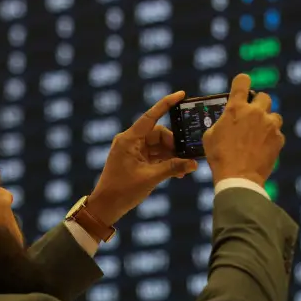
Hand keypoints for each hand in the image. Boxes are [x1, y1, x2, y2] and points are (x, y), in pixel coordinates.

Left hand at [85, 91, 198, 224]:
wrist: (106, 206)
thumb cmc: (122, 191)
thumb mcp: (151, 178)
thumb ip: (173, 168)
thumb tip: (194, 163)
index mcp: (129, 140)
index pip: (151, 116)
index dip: (166, 104)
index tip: (181, 94)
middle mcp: (130, 141)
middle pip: (159, 134)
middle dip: (174, 144)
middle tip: (187, 157)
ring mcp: (132, 150)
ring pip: (158, 145)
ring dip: (171, 155)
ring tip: (184, 168)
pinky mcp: (135, 159)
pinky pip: (155, 155)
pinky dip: (165, 161)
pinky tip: (177, 171)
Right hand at [203, 74, 285, 186]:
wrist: (238, 178)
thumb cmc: (220, 157)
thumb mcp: (210, 135)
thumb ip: (221, 121)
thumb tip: (226, 118)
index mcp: (236, 108)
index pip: (242, 81)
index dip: (242, 81)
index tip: (243, 85)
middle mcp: (255, 112)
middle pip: (264, 96)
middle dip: (258, 104)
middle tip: (252, 116)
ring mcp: (269, 125)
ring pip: (274, 115)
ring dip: (267, 121)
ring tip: (259, 134)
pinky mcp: (279, 139)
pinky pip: (278, 133)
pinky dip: (271, 138)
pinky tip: (262, 148)